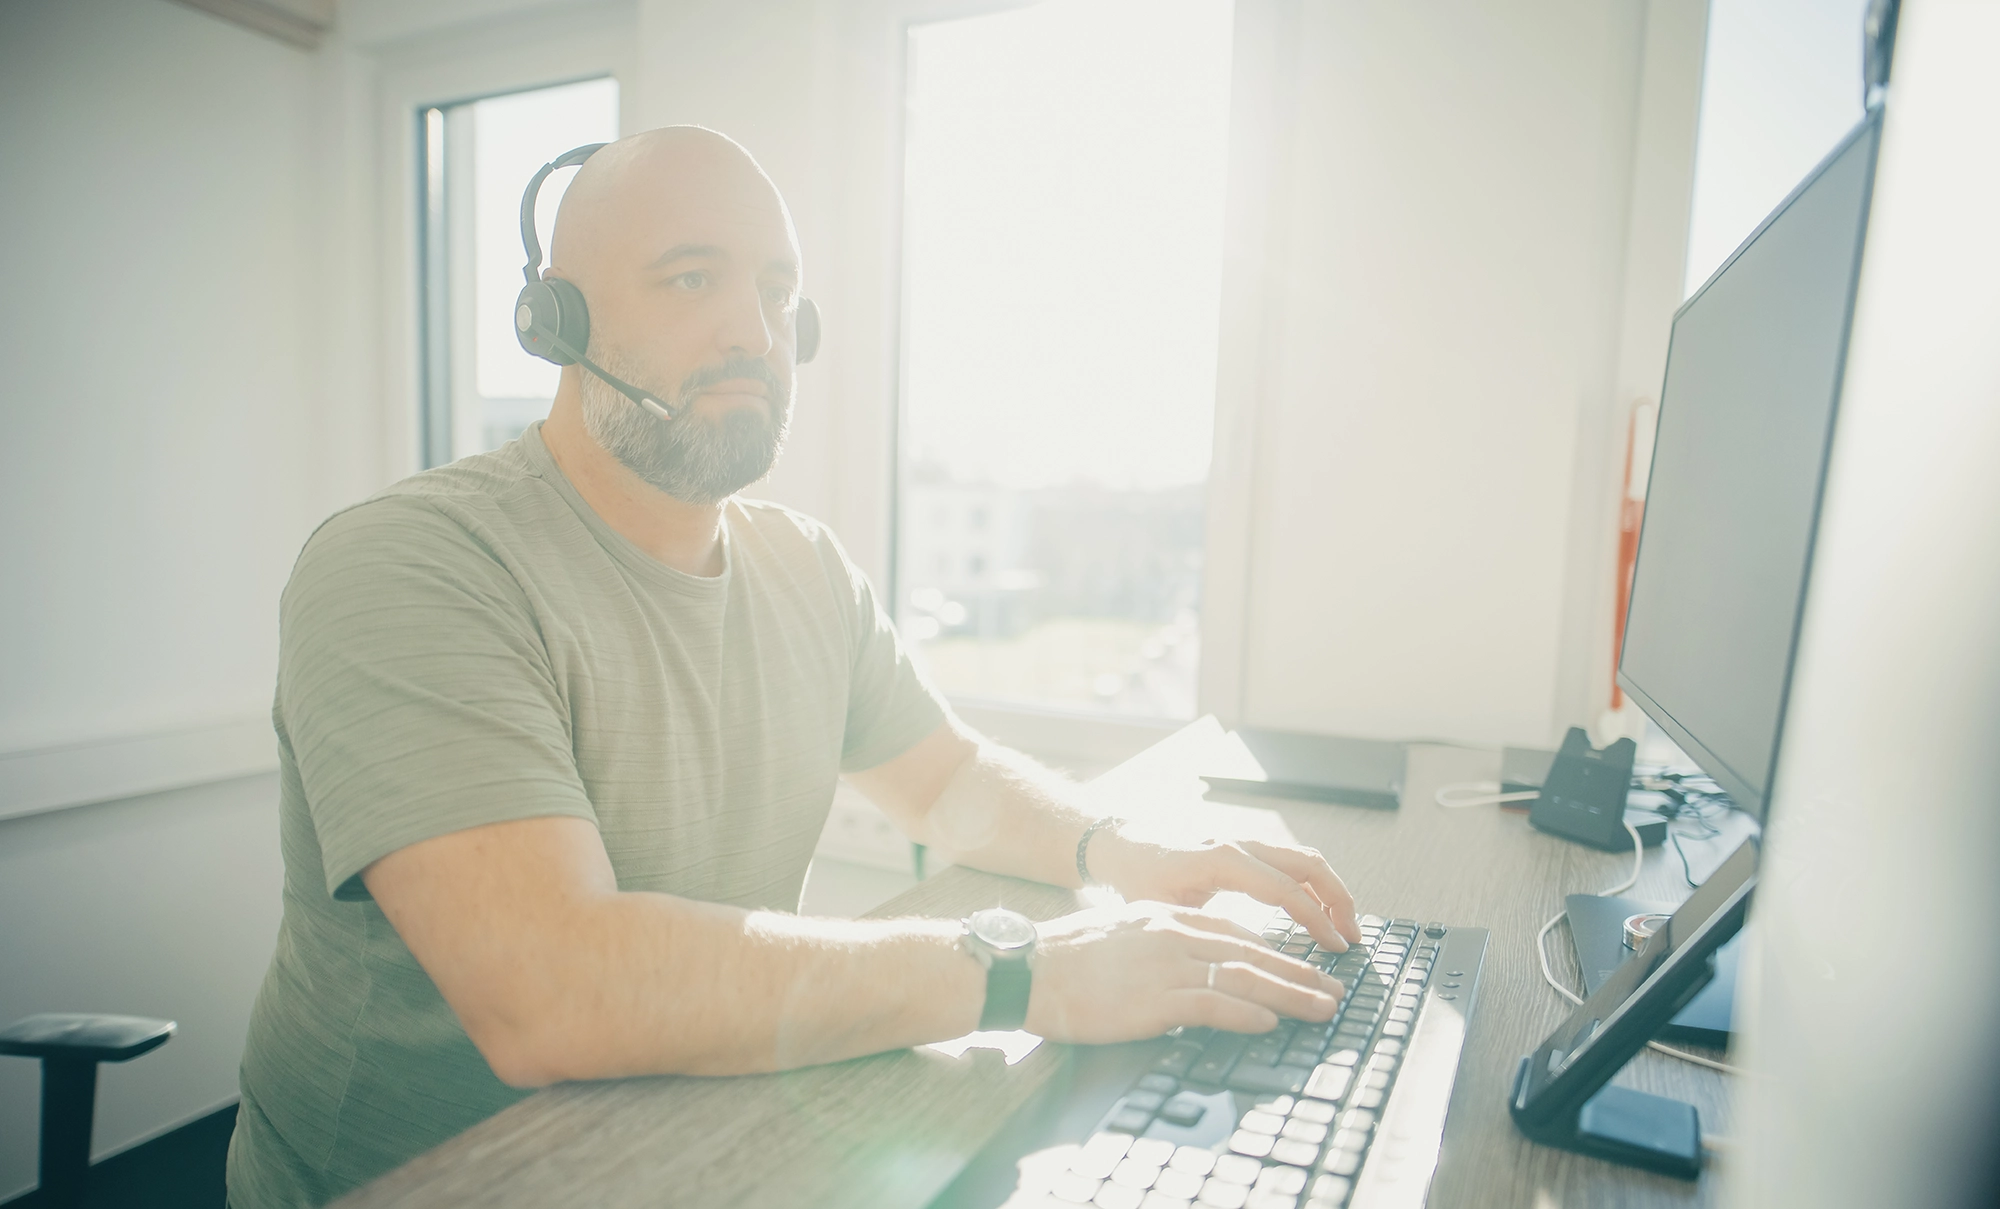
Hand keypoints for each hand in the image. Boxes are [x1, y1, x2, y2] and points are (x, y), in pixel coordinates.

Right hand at [1023, 902, 1344, 1043]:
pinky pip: (1214, 1005)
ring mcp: (1166, 965)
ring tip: (1322, 1008)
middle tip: (1332, 989)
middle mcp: (1173, 934)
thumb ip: (1156, 944)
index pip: (1234, 932)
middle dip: (1297, 971)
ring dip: (1291, 994)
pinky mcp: (1155, 998)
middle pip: (1252, 952)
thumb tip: (1184, 967)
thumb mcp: (1119, 935)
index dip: (1273, 951)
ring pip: (1245, 977)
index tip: (1298, 966)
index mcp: (1165, 918)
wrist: (1024, 966)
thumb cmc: (1063, 958)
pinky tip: (1271, 1023)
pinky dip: (1247, 1014)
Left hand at [1086, 827, 1361, 951]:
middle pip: (1308, 864)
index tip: (1337, 947)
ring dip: (1329, 890)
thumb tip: (1240, 964)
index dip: (1318, 920)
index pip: (1287, 889)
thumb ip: (1201, 932)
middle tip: (1353, 937)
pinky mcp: (1243, 849)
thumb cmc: (1134, 878)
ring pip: (1303, 859)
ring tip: (1343, 927)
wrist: (1118, 846)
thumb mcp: (1162, 911)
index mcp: (1222, 858)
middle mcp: (1239, 844)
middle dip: (1338, 900)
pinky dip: (1311, 884)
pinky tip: (1316, 913)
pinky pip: (1289, 861)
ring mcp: (1243, 842)